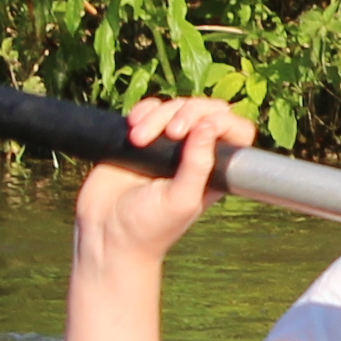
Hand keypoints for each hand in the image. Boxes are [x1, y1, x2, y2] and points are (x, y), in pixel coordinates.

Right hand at [75, 96, 252, 267]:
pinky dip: (144, 110)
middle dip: (188, 112)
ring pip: (176, 107)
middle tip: (171, 132)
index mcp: (213, 170)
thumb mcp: (180, 200)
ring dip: (159, 114)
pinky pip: (150, 109)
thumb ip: (198, 165)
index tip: (201, 129)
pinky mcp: (141, 138)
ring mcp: (167, 144)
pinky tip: (133, 125)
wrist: (105, 233)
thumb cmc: (149, 227)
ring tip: (138, 139)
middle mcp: (194, 154)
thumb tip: (209, 125)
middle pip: (206, 111)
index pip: (235, 131)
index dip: (223, 121)